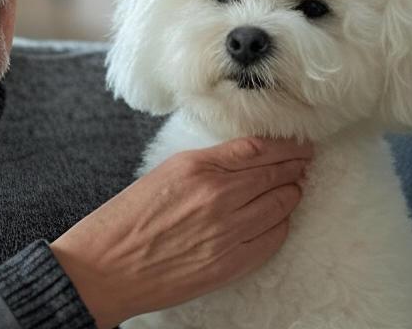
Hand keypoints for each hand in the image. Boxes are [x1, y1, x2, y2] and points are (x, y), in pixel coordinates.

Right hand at [50, 136, 312, 328]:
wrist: (106, 268)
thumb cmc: (124, 221)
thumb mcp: (163, 174)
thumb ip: (205, 165)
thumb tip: (242, 159)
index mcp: (196, 167)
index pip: (257, 149)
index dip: (284, 145)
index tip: (296, 143)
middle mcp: (218, 196)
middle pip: (275, 173)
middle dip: (295, 165)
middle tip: (305, 160)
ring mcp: (228, 231)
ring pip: (280, 204)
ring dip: (292, 192)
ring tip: (296, 186)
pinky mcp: (231, 262)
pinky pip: (273, 237)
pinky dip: (281, 224)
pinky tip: (280, 217)